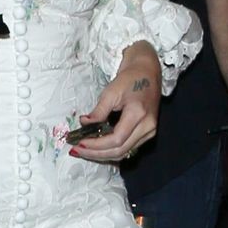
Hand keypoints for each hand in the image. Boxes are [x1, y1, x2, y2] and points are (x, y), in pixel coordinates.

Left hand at [71, 42, 160, 162]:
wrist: (147, 72)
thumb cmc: (130, 79)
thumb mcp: (111, 92)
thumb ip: (98, 112)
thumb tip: (84, 124)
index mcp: (139, 114)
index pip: (116, 139)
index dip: (96, 145)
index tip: (80, 143)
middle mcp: (148, 127)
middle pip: (120, 151)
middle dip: (96, 154)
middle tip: (77, 150)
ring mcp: (149, 132)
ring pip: (124, 153)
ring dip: (102, 155)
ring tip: (84, 151)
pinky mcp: (147, 134)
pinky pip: (128, 148)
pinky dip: (111, 151)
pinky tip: (96, 148)